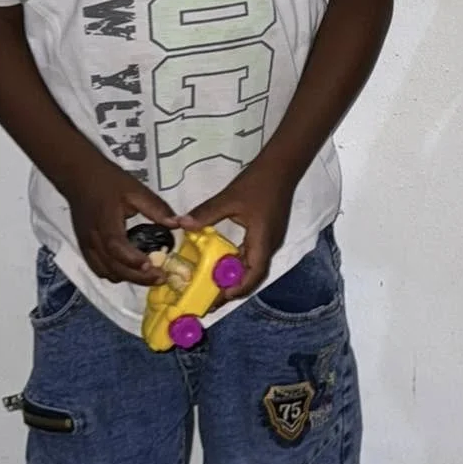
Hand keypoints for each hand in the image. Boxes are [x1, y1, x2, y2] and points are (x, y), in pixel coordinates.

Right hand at [61, 154, 180, 284]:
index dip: (134, 260)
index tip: (154, 266)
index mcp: (106, 222)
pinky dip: (115, 274)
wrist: (79, 177)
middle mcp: (93, 239)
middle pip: (113, 267)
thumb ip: (156, 208)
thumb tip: (177, 224)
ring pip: (106, 272)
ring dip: (127, 277)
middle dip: (138, 277)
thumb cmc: (109, 182)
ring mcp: (86, 246)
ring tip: (148, 274)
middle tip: (161, 277)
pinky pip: (98, 269)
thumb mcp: (136, 190)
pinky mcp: (84, 248)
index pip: (117, 247)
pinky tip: (130, 270)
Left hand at [184, 159, 298, 297]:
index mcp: (262, 241)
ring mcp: (270, 240)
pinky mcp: (268, 233)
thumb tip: (181, 224)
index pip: (253, 274)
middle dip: (234, 289)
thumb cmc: (258, 182)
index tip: (218, 297)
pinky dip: (239, 264)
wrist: (282, 166)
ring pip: (254, 267)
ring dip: (236, 277)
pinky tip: (222, 262)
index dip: (237, 289)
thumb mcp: (229, 198)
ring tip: (214, 284)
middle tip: (211, 297)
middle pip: (254, 276)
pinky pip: (253, 256)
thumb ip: (206, 213)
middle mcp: (269, 245)